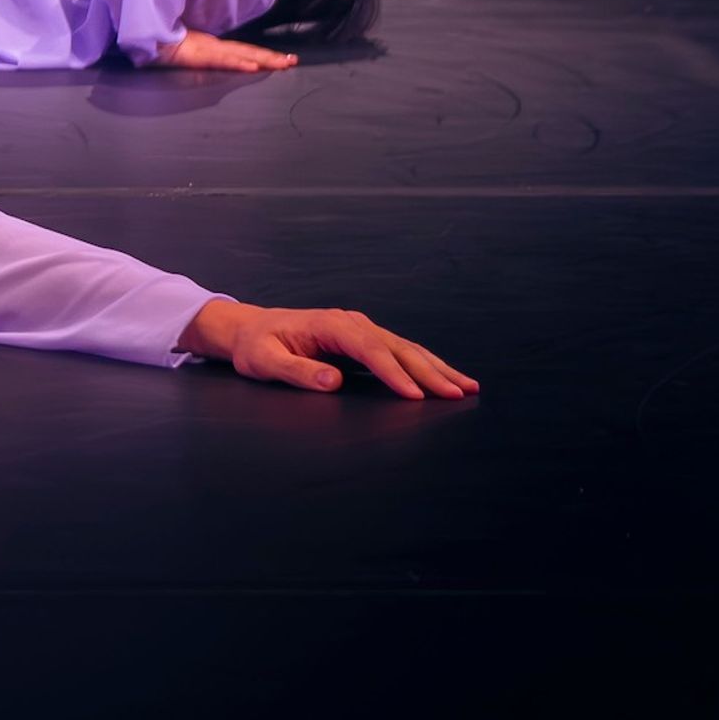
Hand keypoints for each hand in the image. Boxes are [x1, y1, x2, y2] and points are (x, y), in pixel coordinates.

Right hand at [148, 29, 297, 72]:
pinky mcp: (198, 54)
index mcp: (210, 46)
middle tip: (292, 61)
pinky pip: (221, 60)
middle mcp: (213, 46)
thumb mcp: (181, 51)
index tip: (282, 58)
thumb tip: (205, 56)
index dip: (261, 54)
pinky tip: (253, 66)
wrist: (141, 37)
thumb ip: (195, 53)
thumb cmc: (157, 44)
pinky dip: (238, 62)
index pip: (241, 51)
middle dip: (271, 57)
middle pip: (247, 51)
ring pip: (241, 54)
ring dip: (263, 59)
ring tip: (283, 64)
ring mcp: (207, 49)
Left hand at [179, 300, 477, 399]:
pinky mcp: (365, 339)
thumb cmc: (256, 345)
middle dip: (429, 372)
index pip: (368, 350)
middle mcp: (351, 323)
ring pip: (406, 348)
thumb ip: (296, 370)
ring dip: (437, 368)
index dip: (393, 373)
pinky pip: (400, 352)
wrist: (250, 328)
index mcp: (329, 325)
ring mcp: (360, 328)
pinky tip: (446, 377)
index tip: (414, 396)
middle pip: (396, 348)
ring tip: (468, 387)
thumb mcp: (264, 360)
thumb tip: (333, 381)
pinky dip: (426, 364)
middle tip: (458, 394)